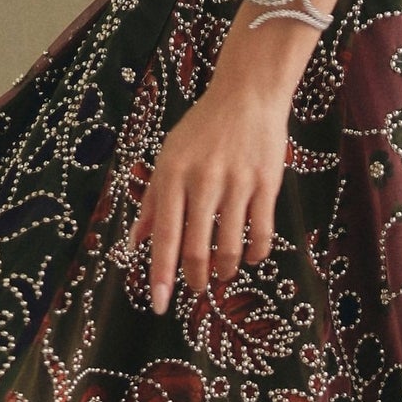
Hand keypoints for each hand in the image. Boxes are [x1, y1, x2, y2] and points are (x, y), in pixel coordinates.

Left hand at [130, 62, 292, 313]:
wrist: (246, 96)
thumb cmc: (202, 130)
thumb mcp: (168, 158)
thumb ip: (153, 202)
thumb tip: (136, 243)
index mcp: (172, 175)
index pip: (164, 236)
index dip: (161, 275)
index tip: (159, 305)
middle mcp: (203, 180)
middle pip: (196, 249)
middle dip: (195, 279)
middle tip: (197, 288)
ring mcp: (237, 182)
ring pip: (230, 247)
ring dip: (225, 270)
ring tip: (222, 273)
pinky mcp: (266, 183)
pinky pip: (262, 232)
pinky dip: (255, 254)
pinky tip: (249, 258)